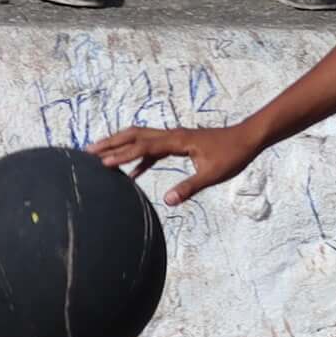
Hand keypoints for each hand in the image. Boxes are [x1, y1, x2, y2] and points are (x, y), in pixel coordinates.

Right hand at [92, 123, 260, 206]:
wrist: (247, 138)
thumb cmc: (232, 155)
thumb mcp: (212, 175)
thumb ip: (189, 187)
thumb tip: (168, 200)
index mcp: (176, 141)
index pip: (142, 147)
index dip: (121, 155)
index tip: (102, 162)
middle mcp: (171, 136)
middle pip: (134, 135)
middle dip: (111, 143)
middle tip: (88, 151)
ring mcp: (174, 138)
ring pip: (141, 139)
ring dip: (121, 146)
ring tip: (101, 156)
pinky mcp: (179, 143)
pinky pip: (153, 149)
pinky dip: (139, 158)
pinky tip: (131, 174)